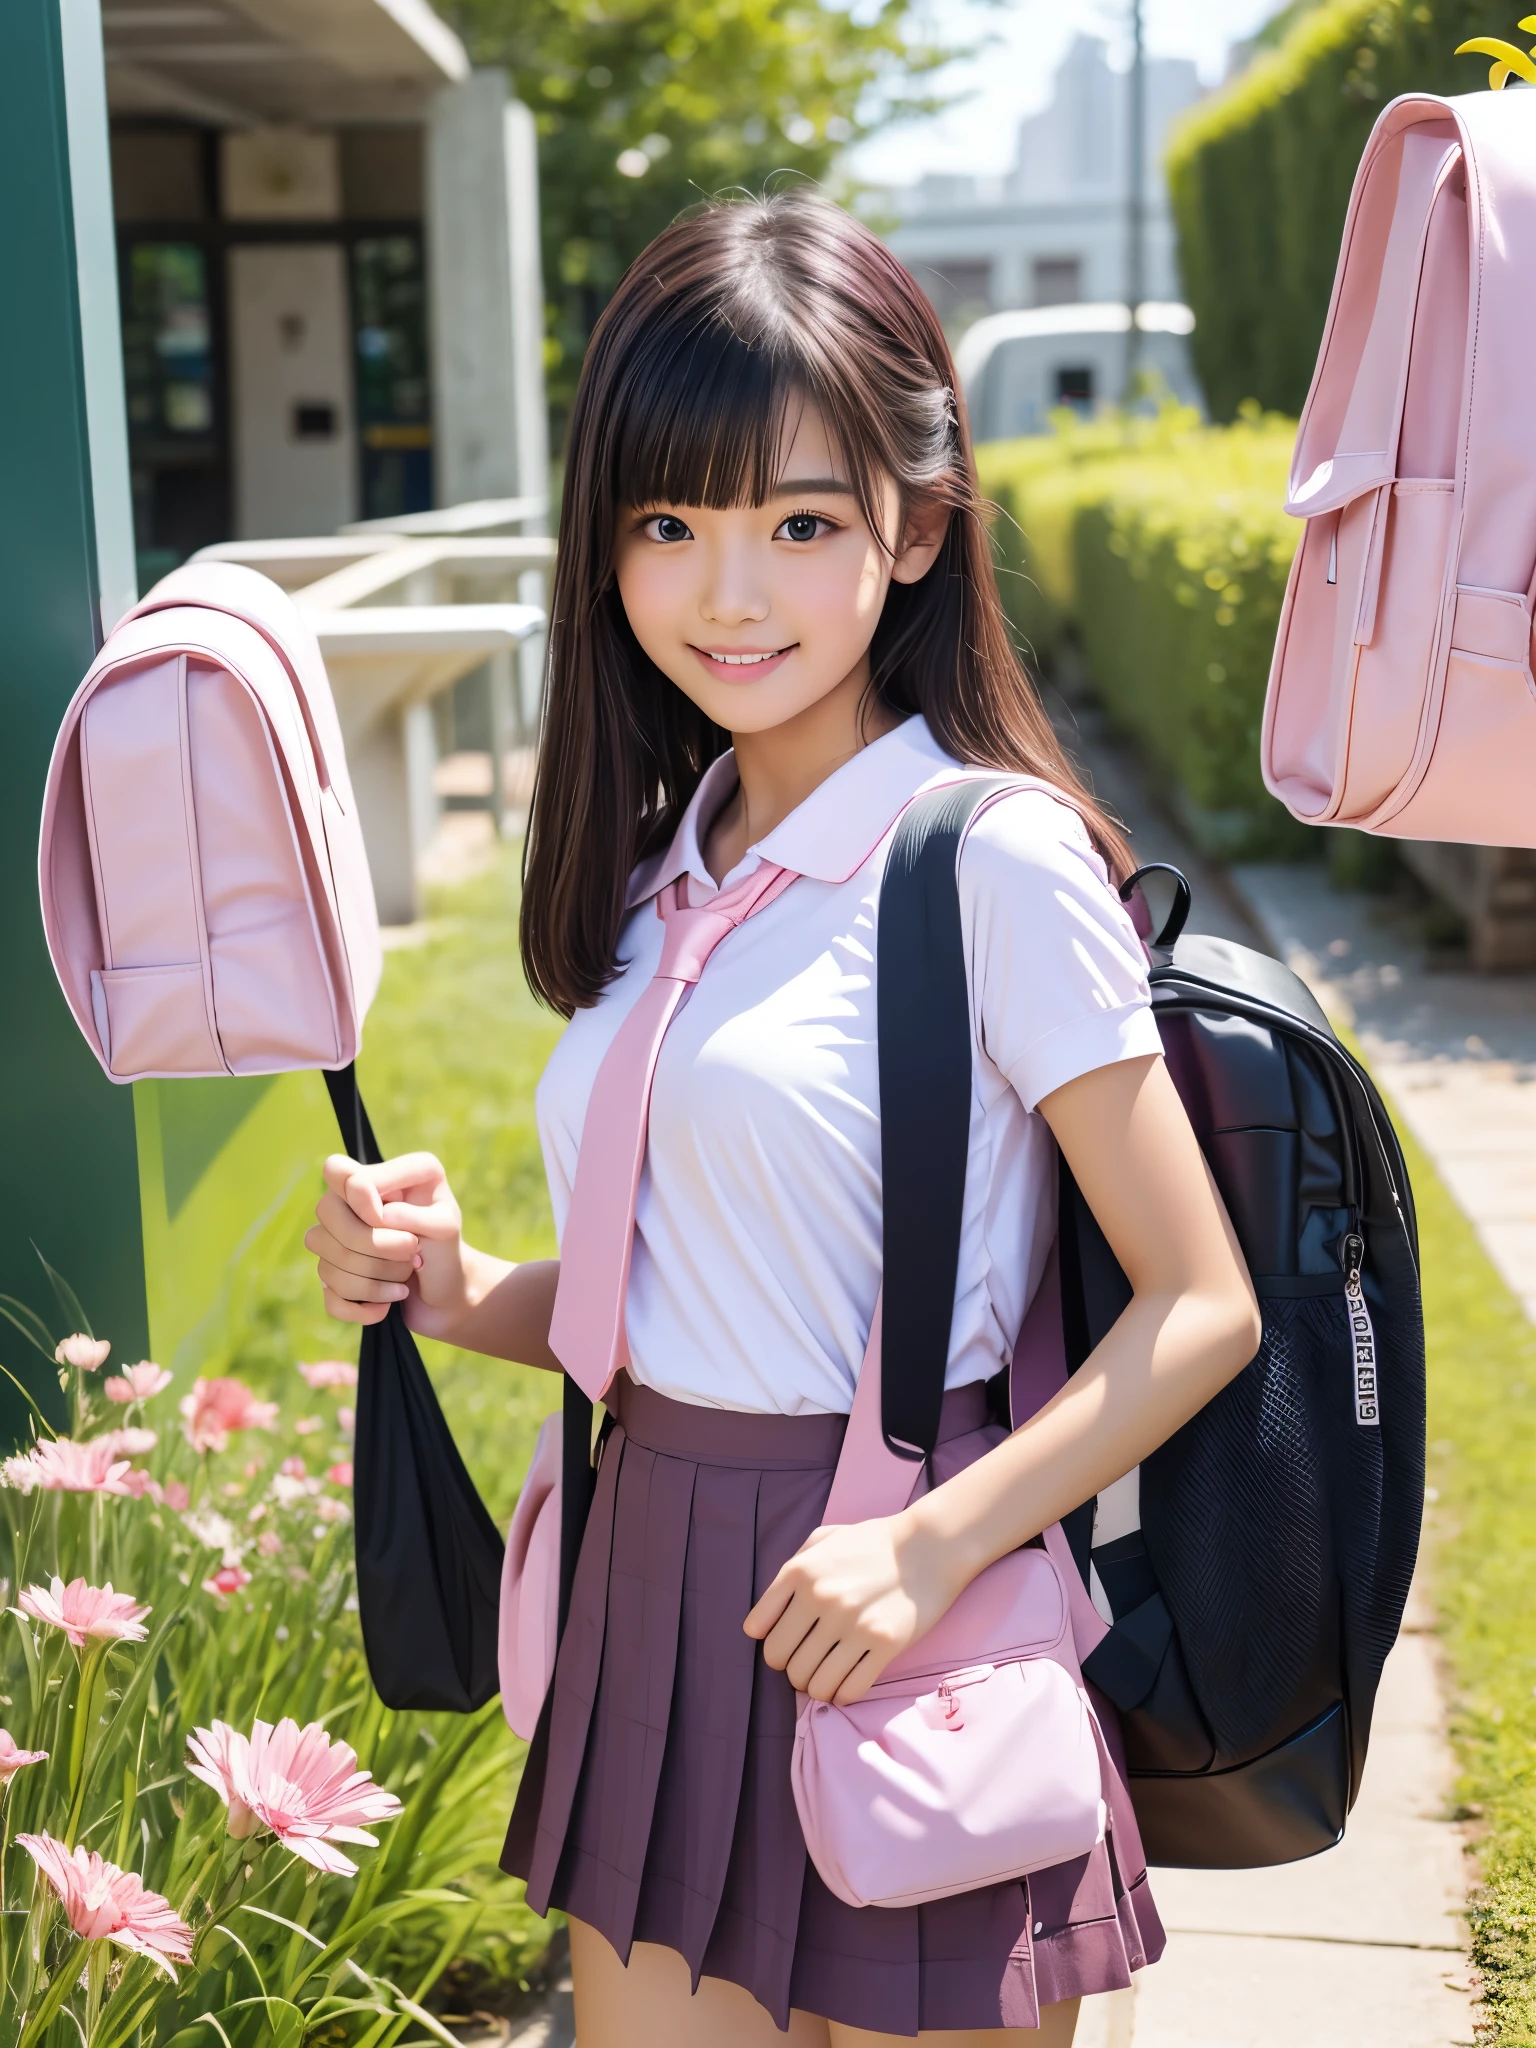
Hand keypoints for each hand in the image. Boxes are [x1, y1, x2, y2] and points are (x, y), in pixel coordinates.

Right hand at [305, 1152, 469, 1337]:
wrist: (447, 1294)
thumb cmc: (447, 1252)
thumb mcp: (445, 1227)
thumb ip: (416, 1214)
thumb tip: (380, 1217)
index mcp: (382, 1176)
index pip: (337, 1170)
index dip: (357, 1196)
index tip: (386, 1218)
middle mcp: (351, 1202)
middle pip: (325, 1210)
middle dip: (372, 1244)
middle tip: (412, 1253)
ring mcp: (336, 1239)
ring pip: (327, 1258)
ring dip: (374, 1279)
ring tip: (404, 1279)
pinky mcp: (333, 1276)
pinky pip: (330, 1295)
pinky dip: (362, 1308)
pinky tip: (386, 1307)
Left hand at [742, 1513, 964, 1705]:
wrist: (929, 1546)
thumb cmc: (873, 1543)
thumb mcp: (824, 1539)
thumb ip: (791, 1569)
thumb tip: (763, 1619)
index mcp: (800, 1572)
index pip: (758, 1630)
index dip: (771, 1640)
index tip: (787, 1642)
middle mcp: (821, 1599)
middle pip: (783, 1662)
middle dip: (792, 1666)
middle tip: (809, 1660)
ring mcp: (853, 1624)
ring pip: (813, 1684)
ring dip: (817, 1685)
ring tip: (827, 1673)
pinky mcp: (884, 1645)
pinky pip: (849, 1691)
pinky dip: (843, 1693)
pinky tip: (847, 1681)